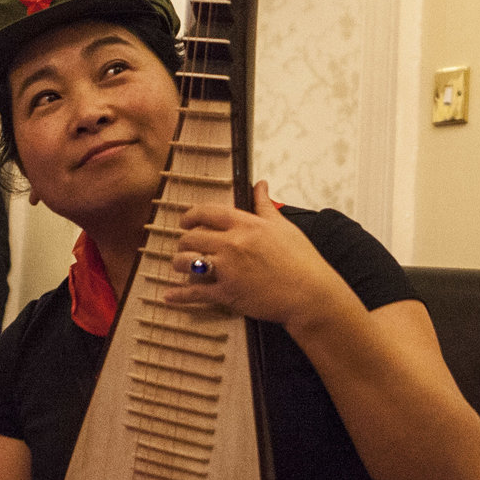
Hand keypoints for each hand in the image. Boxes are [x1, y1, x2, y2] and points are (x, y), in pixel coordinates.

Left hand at [160, 183, 357, 335]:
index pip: (208, 212)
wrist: (309, 294)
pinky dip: (179, 295)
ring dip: (178, 263)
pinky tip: (169, 296)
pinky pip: (195, 292)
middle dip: (183, 241)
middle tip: (184, 245)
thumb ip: (265, 205)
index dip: (190, 215)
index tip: (185, 220)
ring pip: (187, 262)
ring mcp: (228, 269)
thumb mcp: (284, 226)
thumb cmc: (301, 260)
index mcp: (246, 225)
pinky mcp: (227, 293)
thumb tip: (260, 184)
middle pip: (192, 237)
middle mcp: (232, 244)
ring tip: (178, 265)